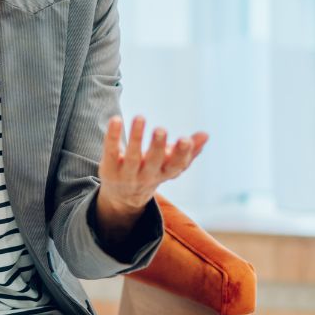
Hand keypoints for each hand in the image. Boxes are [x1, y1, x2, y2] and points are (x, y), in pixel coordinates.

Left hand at [96, 116, 207, 234]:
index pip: (176, 166)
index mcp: (164, 173)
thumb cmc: (152, 172)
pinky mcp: (109, 168)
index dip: (181, 154)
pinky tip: (116, 119)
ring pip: (132, 157)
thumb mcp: (171, 164)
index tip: (185, 139)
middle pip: (153, 163)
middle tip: (161, 130)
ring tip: (140, 117)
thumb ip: (189, 151)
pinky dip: (112, 136)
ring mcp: (126, 174)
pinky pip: (110, 151)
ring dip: (136, 138)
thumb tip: (206, 135)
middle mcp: (146, 175)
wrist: (123, 196)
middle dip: (158, 147)